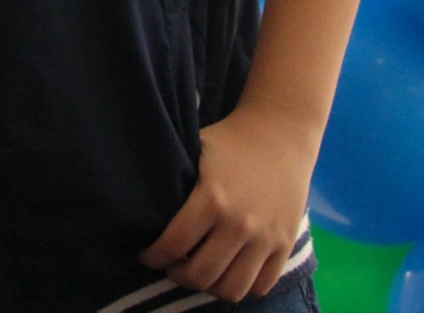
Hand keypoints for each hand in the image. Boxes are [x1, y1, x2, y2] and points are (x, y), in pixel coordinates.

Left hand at [141, 105, 318, 301]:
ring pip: (231, 289)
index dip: (154, 257)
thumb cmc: (229, 141)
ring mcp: (266, 237)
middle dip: (177, 275)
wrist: (280, 134)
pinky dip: (241, 286)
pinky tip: (227, 271)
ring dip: (208, 287)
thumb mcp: (193, 151)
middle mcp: (239, 224)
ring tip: (198, 272)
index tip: (147, 255)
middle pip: (200, 275)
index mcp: (211, 199)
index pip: (173, 245)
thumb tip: (138, 199)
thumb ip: (172, 179)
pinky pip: (262, 285)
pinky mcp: (286, 244)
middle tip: (170, 265)